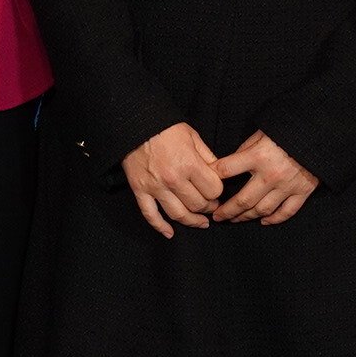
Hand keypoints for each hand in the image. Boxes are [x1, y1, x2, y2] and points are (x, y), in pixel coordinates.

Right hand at [122, 123, 223, 238]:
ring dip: (192, 221)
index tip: (217, 191)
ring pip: (178, 215)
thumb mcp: (193, 137)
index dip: (218, 192)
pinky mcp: (140, 191)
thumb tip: (219, 175)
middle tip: (211, 204)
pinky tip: (170, 233)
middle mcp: (173, 179)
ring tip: (201, 222)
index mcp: (189, 164)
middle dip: (208, 207)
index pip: (213, 190)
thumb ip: (208, 157)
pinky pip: (150, 215)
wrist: (136, 123)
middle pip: (198, 205)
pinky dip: (160, 227)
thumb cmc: (166, 128)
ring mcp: (155, 187)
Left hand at [212, 131, 319, 225]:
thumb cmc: (289, 130)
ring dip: (245, 217)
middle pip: (242, 200)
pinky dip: (274, 220)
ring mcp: (287, 186)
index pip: (226, 170)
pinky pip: (285, 212)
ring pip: (261, 210)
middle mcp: (270, 174)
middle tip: (217, 216)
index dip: (212, 177)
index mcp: (258, 156)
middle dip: (226, 211)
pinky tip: (263, 221)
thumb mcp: (262, 132)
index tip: (204, 185)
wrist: (321, 134)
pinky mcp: (302, 192)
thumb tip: (230, 164)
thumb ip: (246, 149)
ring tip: (235, 220)